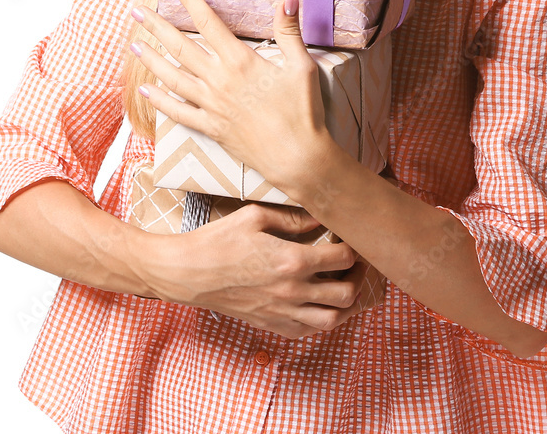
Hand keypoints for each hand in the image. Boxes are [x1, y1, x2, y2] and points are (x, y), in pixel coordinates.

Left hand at [128, 0, 334, 197]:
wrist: (296, 158)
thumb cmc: (302, 112)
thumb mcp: (302, 67)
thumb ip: (289, 32)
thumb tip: (288, 0)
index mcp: (240, 62)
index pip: (209, 24)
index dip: (191, 2)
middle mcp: (219, 81)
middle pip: (180, 48)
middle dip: (156, 27)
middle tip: (137, 12)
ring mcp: (211, 106)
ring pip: (172, 78)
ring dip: (151, 60)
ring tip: (134, 46)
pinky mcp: (210, 127)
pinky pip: (178, 112)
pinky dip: (159, 101)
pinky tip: (145, 92)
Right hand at [156, 201, 369, 337]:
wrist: (187, 274)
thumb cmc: (218, 240)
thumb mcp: (255, 216)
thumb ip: (292, 218)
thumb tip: (319, 218)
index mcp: (291, 260)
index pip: (343, 259)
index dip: (354, 247)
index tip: (351, 239)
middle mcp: (292, 291)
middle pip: (346, 293)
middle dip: (358, 277)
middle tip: (356, 263)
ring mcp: (282, 312)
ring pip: (332, 319)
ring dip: (346, 304)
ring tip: (344, 286)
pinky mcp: (270, 325)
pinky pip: (307, 331)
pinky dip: (321, 320)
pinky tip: (319, 303)